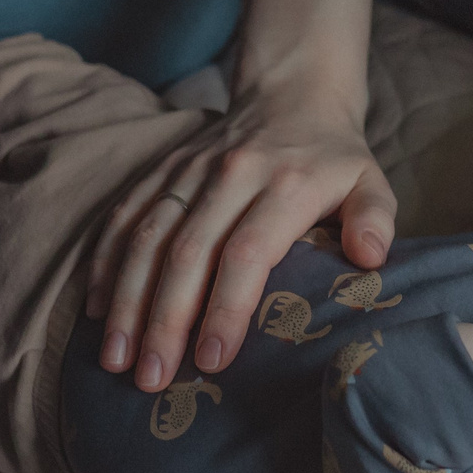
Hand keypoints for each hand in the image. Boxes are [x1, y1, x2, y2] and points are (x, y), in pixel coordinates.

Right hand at [85, 81, 396, 389]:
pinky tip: (96, 311)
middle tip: (151, 379)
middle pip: (187, 253)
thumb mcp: (371, 182)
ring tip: (116, 358)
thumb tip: (371, 257)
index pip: (246, 252)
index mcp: (285, 185)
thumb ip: (376, 218)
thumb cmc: (334, 159)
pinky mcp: (163, 169)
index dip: (226, 307)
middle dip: (165, 321)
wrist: (291, 93)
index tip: (212, 359)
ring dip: (128, 301)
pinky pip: (125, 214)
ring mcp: (190, 171)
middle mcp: (231, 175)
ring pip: (147, 237)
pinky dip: (106, 262)